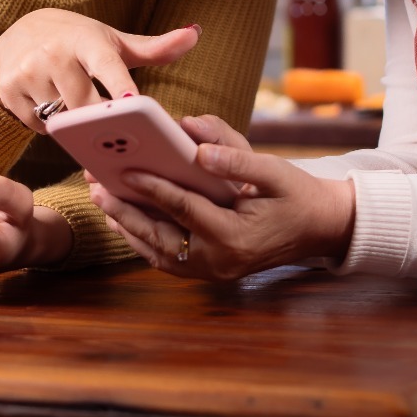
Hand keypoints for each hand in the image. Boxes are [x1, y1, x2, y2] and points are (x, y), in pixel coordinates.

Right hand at [0, 9, 200, 130]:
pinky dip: (50, 125)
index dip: (120, 84)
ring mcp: (28, 71)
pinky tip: (52, 107)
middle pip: (85, 105)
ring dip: (74, 124)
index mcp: (87, 39)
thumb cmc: (78, 41)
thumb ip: (155, 47)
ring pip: (62, 119)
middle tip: (116, 132)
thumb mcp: (114, 41)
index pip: (108, 65)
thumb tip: (196, 34)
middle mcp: (55, 52)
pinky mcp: (9, 90)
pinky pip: (39, 125)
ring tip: (77, 107)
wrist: (18, 34)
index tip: (133, 102)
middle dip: (101, 122)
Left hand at [88, 114, 355, 281]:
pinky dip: (142, 238)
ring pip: (156, 251)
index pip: (184, 209)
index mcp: (235, 237)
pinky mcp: (208, 271)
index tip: (126, 168)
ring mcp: (212, 271)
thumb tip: (196, 144)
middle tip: (96, 186)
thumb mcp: (274, 171)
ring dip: (127, 225)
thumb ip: (236, 159)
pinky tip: (125, 218)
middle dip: (124, 210)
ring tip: (102, 197)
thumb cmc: (298, 195)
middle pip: (158, 236)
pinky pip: (166, 257)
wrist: (321, 229)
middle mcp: (219, 261)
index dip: (153, 187)